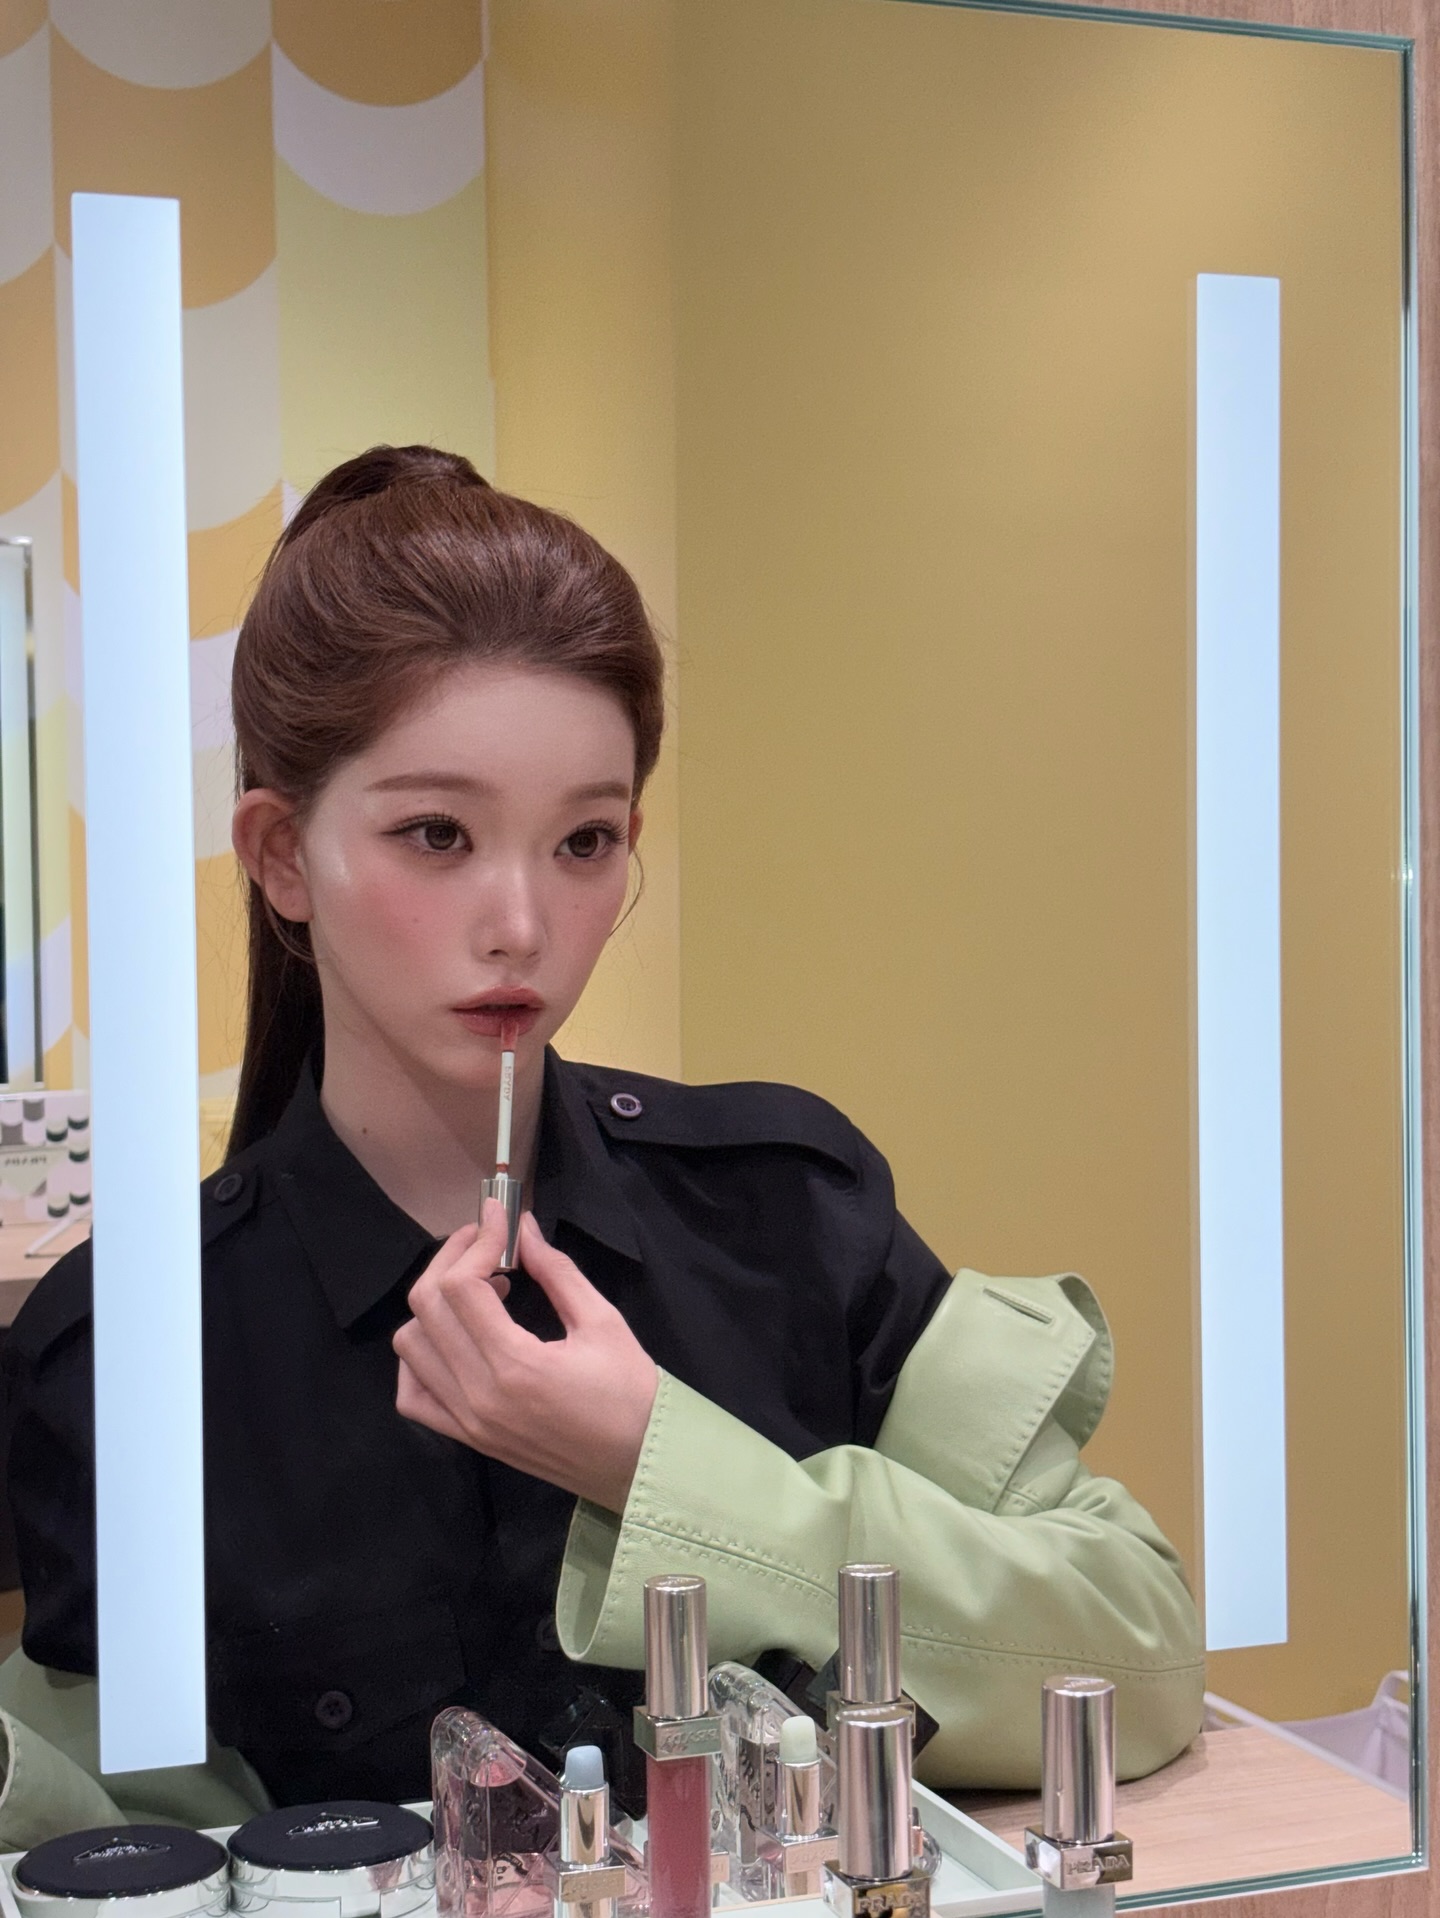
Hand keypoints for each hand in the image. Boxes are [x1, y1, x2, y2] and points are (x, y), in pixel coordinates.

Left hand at [393, 1204, 658, 1512]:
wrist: (640, 1465)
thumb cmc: (631, 1393)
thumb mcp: (603, 1322)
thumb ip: (557, 1271)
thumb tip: (523, 1228)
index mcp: (515, 1366)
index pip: (463, 1286)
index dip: (478, 1240)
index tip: (499, 1216)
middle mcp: (478, 1396)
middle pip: (427, 1307)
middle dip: (451, 1258)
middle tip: (485, 1239)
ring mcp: (467, 1421)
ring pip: (411, 1346)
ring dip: (434, 1304)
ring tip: (478, 1288)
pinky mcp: (468, 1437)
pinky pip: (414, 1395)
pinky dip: (420, 1357)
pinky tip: (453, 1336)